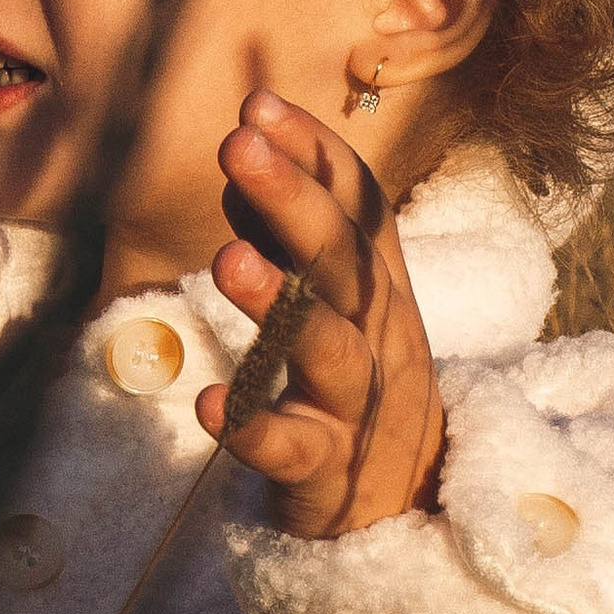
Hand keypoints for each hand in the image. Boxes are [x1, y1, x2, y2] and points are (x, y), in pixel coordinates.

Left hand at [197, 90, 444, 536]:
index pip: (361, 206)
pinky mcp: (326, 471)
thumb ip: (289, 237)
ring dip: (277, 303)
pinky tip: (210, 405)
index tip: (257, 103)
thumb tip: (243, 157)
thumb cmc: (355, 388)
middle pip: (345, 262)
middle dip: (295, 200)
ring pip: (328, 349)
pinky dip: (252, 426)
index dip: (315, 153)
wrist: (403, 510)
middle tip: (235, 146)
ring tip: (226, 259)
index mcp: (382, 289)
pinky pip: (291, 448)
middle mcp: (380, 336)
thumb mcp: (336, 308)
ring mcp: (357, 405)